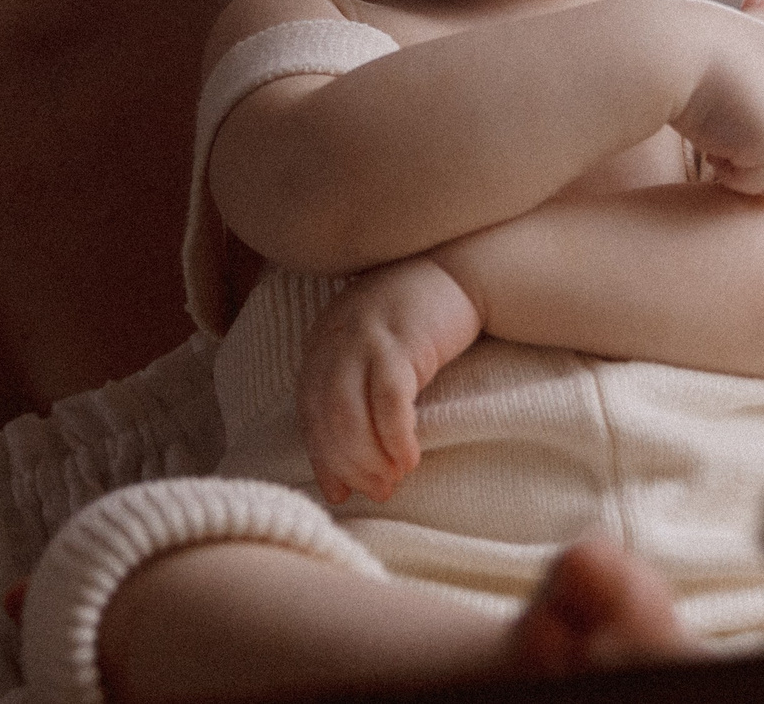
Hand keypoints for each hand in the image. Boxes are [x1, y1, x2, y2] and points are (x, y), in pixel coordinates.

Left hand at [296, 257, 482, 504]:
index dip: (322, 456)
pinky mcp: (398, 340)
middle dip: (347, 463)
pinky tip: (409, 458)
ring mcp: (363, 338)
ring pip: (349, 411)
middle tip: (376, 491)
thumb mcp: (371, 352)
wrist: (455, 269)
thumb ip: (353, 392)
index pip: (308, 410)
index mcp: (322, 343)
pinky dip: (394, 435)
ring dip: (368, 457)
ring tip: (392, 482)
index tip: (339, 493)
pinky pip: (388, 398)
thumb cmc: (416, 320)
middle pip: (325, 415)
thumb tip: (344, 469)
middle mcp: (334, 339)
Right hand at [673, 0, 763, 198]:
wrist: (672, 49)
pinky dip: (727, 172)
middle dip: (752, 158)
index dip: (754, 135)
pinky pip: (753, 186)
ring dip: (741, 169)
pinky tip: (707, 139)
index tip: (725, 113)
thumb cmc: (692, 41)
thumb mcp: (736, 34)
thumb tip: (760, 0)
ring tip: (713, 132)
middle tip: (715, 127)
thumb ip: (756, 29)